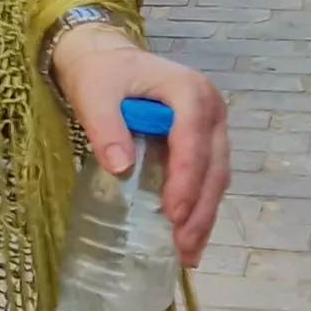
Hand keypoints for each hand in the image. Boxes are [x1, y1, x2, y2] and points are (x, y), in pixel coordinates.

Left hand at [48, 26, 228, 264]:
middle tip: (183, 244)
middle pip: (213, 165)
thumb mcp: (93, 93)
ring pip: (217, 177)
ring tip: (188, 252)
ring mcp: (211, 128)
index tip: (173, 213)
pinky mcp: (204, 144)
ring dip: (205, 215)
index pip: (193, 140)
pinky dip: (200, 208)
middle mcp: (211, 110)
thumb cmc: (100, 74)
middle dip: (200, 208)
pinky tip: (189, 238)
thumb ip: (105, 127)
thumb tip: (121, 168)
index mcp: (189, 92)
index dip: (185, 178)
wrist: (106, 59)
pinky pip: (208, 179)